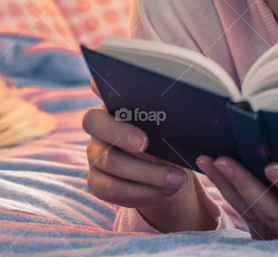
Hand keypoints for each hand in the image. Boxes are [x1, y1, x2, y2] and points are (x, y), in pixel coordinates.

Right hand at [83, 80, 215, 231]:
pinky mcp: (97, 181)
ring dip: (146, 172)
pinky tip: (165, 191)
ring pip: (109, 161)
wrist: (171, 177)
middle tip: (145, 143)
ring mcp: (94, 153)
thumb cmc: (173, 142)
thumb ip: (169, 115)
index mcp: (116, 102)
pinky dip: (141, 193)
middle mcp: (99, 125)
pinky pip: (110, 189)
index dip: (101, 84)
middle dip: (120, 132)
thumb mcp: (174, 128)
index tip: (117, 87)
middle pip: (92, 122)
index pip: (98, 85)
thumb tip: (184, 106)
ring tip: (176, 178)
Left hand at [198, 156, 277, 239]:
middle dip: (246, 185)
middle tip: (225, 160)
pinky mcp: (267, 238)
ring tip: (208, 160)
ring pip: (251, 214)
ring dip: (227, 186)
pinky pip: (243, 214)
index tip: (273, 166)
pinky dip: (226, 191)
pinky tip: (212, 170)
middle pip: (272, 213)